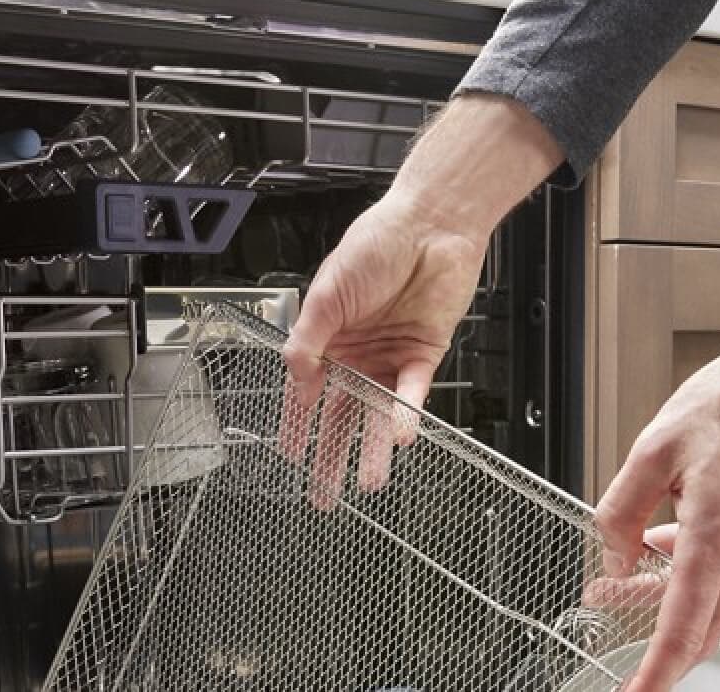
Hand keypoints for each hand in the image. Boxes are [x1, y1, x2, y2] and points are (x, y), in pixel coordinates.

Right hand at [282, 94, 562, 506]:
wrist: (430, 224)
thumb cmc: (376, 242)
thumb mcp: (328, 289)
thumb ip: (311, 334)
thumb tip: (294, 374)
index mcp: (327, 338)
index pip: (306, 392)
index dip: (296, 424)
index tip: (289, 456)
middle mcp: (357, 354)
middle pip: (342, 414)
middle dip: (333, 455)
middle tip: (326, 495)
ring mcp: (390, 357)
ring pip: (378, 413)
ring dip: (374, 447)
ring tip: (369, 482)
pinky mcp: (424, 353)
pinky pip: (412, 391)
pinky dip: (406, 413)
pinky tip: (401, 435)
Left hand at [594, 266, 719, 691]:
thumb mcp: (655, 448)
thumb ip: (623, 510)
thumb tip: (612, 553)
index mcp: (718, 539)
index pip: (683, 631)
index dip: (655, 674)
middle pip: (700, 628)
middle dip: (655, 643)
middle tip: (612, 632)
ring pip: (711, 599)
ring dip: (669, 601)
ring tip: (621, 581)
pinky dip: (691, 572)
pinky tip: (662, 544)